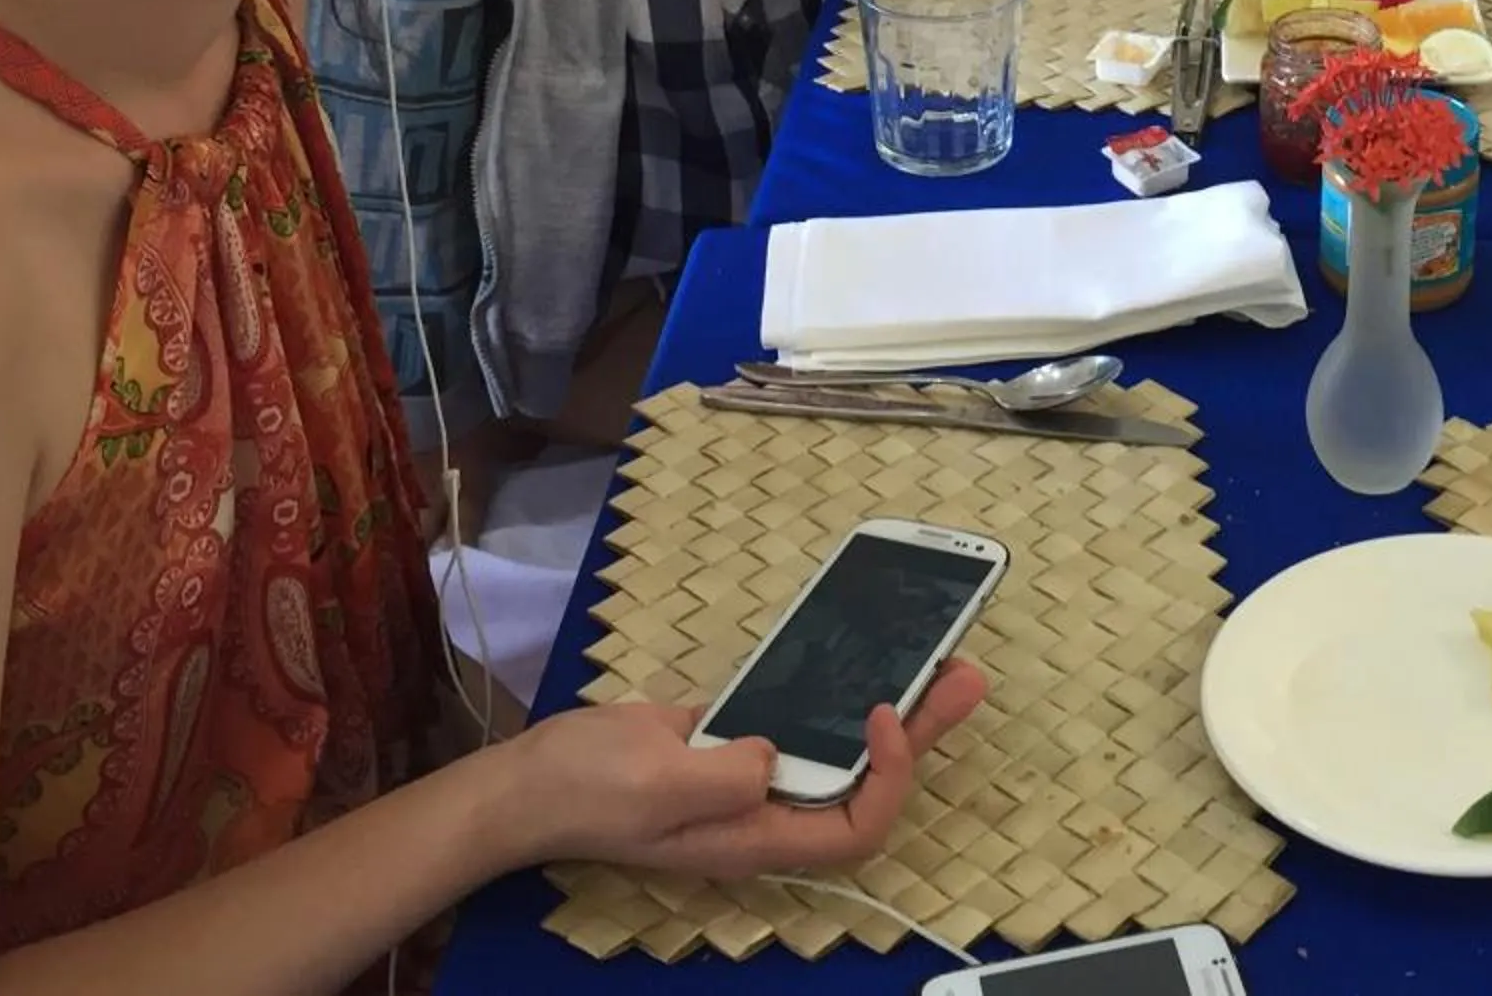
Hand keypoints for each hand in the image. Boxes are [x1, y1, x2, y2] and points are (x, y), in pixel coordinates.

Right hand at [506, 662, 988, 878]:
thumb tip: (775, 758)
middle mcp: (764, 814)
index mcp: (755, 837)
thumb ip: (725, 776)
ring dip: (887, 704)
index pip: (856, 825)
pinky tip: (852, 656)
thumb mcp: (656, 782)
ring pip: (837, 747)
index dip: (888, 776)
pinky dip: (829, 691)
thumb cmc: (585, 789)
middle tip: (963, 672)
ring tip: (932, 654)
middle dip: (920, 730)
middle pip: (864, 781)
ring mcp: (748, 779)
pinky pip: (796, 721)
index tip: (883, 710)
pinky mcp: (729, 744)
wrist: (528, 780)